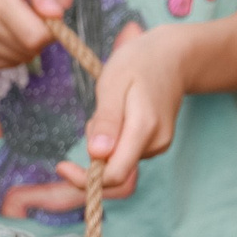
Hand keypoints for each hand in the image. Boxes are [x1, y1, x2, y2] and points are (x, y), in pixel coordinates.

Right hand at [0, 0, 58, 68]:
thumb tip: (57, 14)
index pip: (35, 35)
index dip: (50, 30)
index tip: (47, 17)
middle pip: (29, 49)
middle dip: (40, 37)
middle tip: (32, 18)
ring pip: (19, 59)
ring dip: (26, 46)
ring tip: (16, 24)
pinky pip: (5, 64)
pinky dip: (13, 53)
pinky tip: (5, 34)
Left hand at [55, 22, 186, 198]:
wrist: (173, 57)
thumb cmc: (139, 63)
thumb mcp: (114, 82)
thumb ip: (106, 120)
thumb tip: (96, 154)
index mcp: (144, 128)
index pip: (116, 175)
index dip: (86, 179)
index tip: (62, 166)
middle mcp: (156, 143)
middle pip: (116, 174)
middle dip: (93, 159)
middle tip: (92, 119)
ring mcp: (159, 145)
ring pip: (119, 161)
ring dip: (103, 145)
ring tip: (108, 107)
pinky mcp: (157, 144)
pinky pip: (127, 153)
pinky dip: (114, 141)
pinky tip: (118, 113)